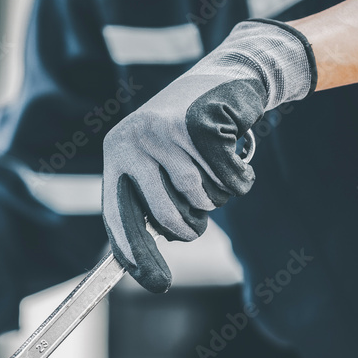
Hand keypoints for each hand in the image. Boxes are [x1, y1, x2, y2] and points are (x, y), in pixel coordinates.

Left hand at [102, 19, 314, 292]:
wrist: (227, 76)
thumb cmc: (190, 133)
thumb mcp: (158, 160)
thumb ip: (149, 200)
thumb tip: (141, 263)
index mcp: (117, 153)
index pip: (117, 214)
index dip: (133, 252)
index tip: (152, 281)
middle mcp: (135, 141)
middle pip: (166, 215)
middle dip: (189, 227)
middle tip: (197, 225)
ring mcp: (168, 131)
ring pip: (202, 198)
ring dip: (218, 194)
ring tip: (215, 166)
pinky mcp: (202, 123)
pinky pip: (229, 180)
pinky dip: (240, 177)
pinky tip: (236, 152)